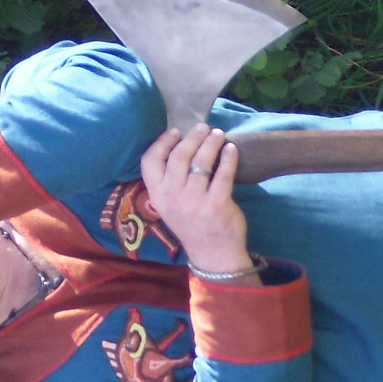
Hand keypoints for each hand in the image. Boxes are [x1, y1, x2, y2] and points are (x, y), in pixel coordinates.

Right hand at [139, 127, 253, 280]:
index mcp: (157, 196)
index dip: (162, 142)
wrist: (212, 254)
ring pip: (201, 162)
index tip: (176, 131)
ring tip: (218, 134)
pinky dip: (228, 157)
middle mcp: (172, 197)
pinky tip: (232, 149)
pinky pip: (223, 174)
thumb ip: (169, 182)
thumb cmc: (192, 224)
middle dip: (192, 137)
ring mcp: (194, 202)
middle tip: (203, 128)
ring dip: (211, 143)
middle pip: (179, 156)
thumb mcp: (170, 205)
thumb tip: (181, 145)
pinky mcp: (217, 204)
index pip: (150, 161)